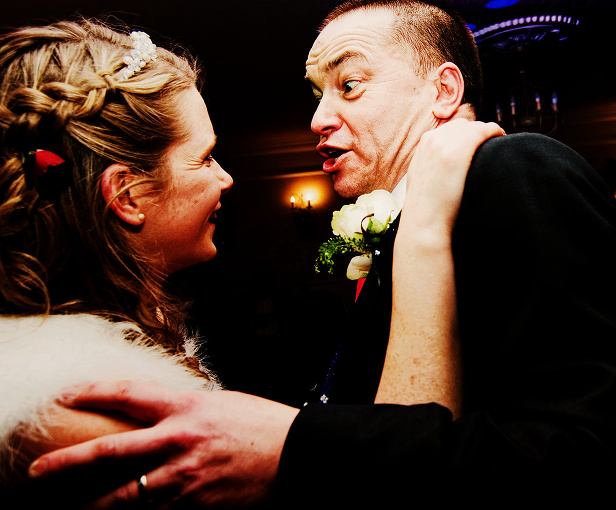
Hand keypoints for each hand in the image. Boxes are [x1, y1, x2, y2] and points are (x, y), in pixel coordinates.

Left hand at [28, 381, 298, 507]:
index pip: (128, 394)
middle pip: (109, 451)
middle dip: (68, 462)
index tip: (67, 396)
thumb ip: (188, 411)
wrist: (297, 457)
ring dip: (95, 504)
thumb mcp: (223, 404)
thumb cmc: (265, 427)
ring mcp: (184, 477)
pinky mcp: (194, 506)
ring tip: (75, 508)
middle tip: (39, 472)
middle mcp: (179, 440)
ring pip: (124, 496)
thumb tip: (162, 417)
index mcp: (188, 406)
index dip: (92, 392)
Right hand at [402, 119, 503, 237]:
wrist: (424, 222)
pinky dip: (496, 132)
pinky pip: (485, 130)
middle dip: (477, 134)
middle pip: (464, 126)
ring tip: (497, 147)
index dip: (467, 137)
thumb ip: (432, 163)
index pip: (451, 129)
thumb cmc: (426, 209)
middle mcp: (434, 138)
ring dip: (486, 135)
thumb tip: (445, 164)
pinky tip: (502, 140)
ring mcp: (446, 142)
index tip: (477, 147)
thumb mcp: (422, 177)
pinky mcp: (460, 149)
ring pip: (475, 126)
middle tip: (489, 149)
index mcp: (425, 143)